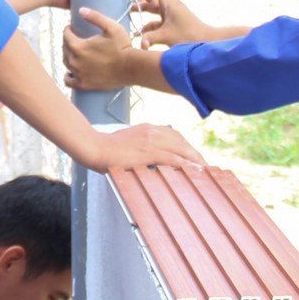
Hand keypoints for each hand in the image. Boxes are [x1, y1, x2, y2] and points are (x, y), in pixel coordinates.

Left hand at [62, 8, 138, 93]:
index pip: (65, 35)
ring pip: (66, 63)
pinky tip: (70, 73)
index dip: (68, 29)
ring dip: (68, 56)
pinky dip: (67, 76)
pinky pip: (68, 81)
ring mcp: (78, 74)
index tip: (72, 27)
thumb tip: (80, 10)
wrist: (131, 68)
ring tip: (74, 52)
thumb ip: (95, 17)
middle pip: (64, 49)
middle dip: (68, 42)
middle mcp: (74, 61)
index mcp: (78, 46)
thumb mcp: (111, 27)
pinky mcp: (84, 84)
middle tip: (75, 38)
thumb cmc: (122, 46)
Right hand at [87, 122, 201, 172]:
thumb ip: (141, 147)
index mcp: (148, 129)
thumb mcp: (128, 142)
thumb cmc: (106, 148)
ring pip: (181, 148)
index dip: (186, 146)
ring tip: (203, 170)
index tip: (192, 156)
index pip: (174, 135)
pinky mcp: (149, 152)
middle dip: (194, 153)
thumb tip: (149, 159)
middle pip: (181, 141)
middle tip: (203, 165)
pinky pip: (172, 158)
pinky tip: (192, 170)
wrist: (95, 147)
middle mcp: (153, 131)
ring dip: (194, 159)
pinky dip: (185, 164)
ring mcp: (152, 141)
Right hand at [132, 0, 210, 47]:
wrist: (207, 42)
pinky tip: (138, 33)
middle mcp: (169, 6)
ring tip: (127, 12)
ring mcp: (170, 15)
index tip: (148, 3)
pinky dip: (147, 25)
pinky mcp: (171, 25)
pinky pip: (156, 21)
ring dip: (141, 11)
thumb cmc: (190, 36)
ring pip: (152, 9)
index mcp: (170, 3)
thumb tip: (139, 43)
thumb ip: (150, 38)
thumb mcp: (167, 36)